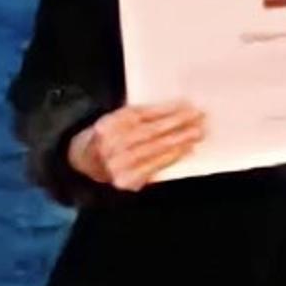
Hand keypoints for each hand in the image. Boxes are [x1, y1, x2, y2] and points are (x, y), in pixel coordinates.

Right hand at [69, 102, 207, 190]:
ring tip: (198, 133)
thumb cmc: (111, 135)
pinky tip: (186, 149)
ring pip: (156, 150)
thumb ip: (142, 115)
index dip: (167, 110)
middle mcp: (111, 145)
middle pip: (151, 132)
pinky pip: (156, 166)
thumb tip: (178, 109)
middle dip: (178, 125)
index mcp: (108, 124)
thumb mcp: (118, 119)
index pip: (142, 115)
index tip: (187, 105)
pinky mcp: (127, 180)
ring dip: (180, 141)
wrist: (86, 161)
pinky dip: (173, 157)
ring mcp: (118, 165)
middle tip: (200, 118)